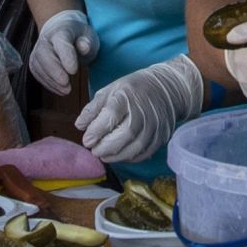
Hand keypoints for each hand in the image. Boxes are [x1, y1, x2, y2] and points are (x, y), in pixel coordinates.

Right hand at [27, 10, 98, 90]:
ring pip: (39, 66)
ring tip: (67, 90)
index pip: (61, 42)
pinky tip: (60, 90)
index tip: (74, 71)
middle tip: (67, 85)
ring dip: (52, 81)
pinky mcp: (34, 63)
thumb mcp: (88, 36)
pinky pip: (38, 74)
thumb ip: (87, 42)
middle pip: (44, 55)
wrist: (61, 32)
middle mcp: (45, 39)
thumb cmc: (78, 36)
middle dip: (55, 72)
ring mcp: (37, 51)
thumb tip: (85, 48)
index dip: (66, 57)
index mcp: (60, 30)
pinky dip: (48, 84)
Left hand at [76, 54, 206, 165]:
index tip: (86, 140)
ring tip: (103, 155)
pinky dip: (130, 157)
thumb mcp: (110, 90)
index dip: (97, 130)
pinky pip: (145, 152)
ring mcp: (155, 125)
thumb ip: (93, 108)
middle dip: (106, 147)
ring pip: (135, 147)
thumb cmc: (133, 89)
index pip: (111, 115)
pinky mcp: (162, 136)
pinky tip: (120, 155)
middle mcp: (143, 111)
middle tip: (94, 150)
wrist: (166, 88)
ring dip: (116, 156)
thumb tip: (80, 126)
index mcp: (127, 96)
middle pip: (125, 134)